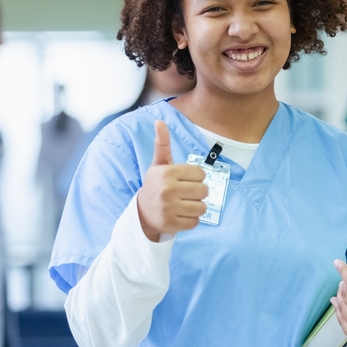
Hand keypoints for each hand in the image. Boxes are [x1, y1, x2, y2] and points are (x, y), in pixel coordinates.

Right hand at [136, 120, 208, 241]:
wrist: (142, 212)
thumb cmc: (155, 185)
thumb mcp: (158, 164)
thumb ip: (162, 144)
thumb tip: (159, 122)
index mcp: (167, 173)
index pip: (200, 173)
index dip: (196, 177)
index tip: (185, 179)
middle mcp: (167, 190)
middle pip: (204, 190)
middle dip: (198, 192)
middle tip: (186, 193)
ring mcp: (169, 208)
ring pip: (202, 207)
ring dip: (196, 207)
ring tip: (184, 204)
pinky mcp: (172, 224)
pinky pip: (196, 222)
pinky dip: (191, 220)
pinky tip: (181, 215)